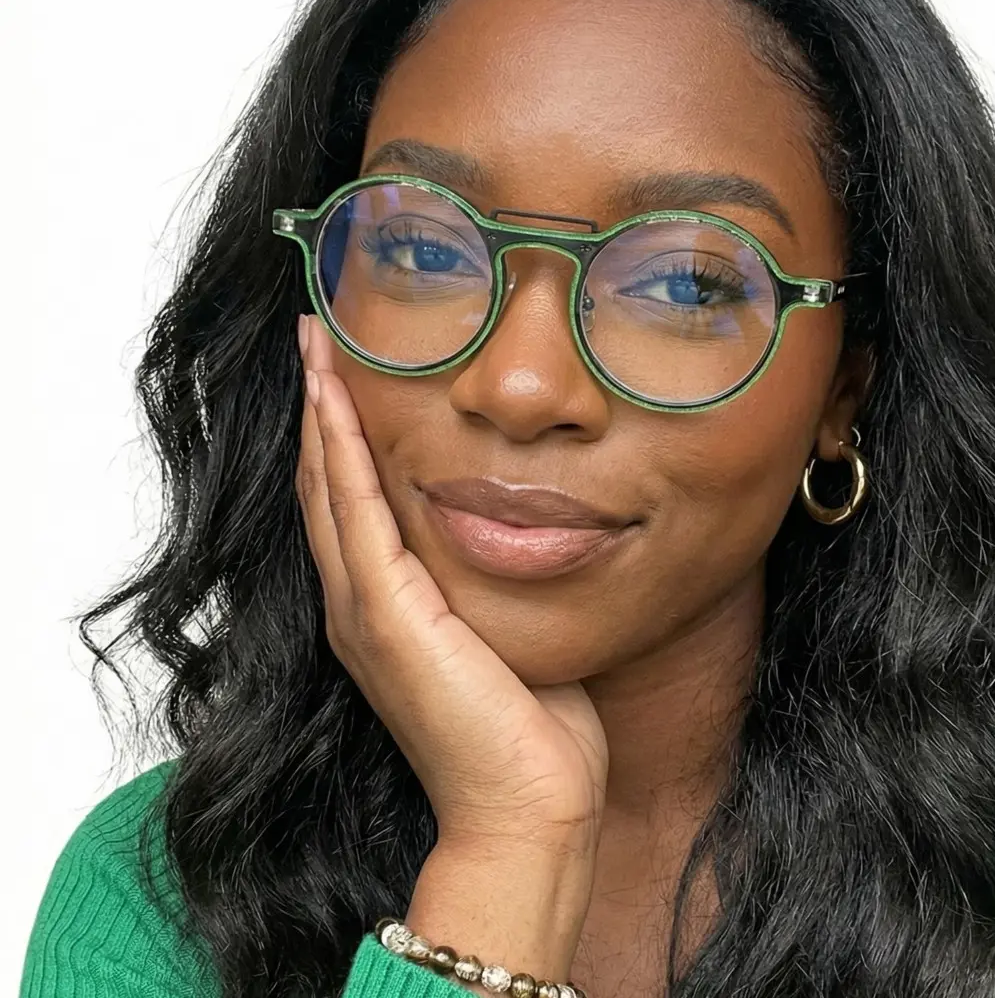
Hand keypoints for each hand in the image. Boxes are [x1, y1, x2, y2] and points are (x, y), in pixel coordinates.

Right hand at [296, 314, 608, 850]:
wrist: (528, 808)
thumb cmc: (529, 729)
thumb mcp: (506, 633)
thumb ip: (495, 583)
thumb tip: (528, 533)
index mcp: (386, 611)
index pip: (352, 505)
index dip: (340, 438)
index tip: (342, 375)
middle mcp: (359, 606)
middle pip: (326, 484)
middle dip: (320, 408)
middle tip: (314, 338)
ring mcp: (364, 611)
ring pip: (329, 487)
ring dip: (321, 411)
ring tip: (314, 344)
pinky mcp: (387, 616)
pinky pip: (354, 513)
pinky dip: (340, 451)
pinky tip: (334, 398)